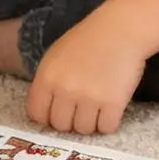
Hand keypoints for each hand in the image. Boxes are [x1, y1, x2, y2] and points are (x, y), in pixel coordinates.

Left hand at [27, 13, 146, 134]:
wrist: (121, 29)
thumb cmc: (88, 40)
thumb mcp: (56, 56)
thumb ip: (47, 82)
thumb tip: (45, 110)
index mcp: (47, 77)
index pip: (37, 114)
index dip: (47, 117)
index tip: (59, 112)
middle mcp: (65, 90)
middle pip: (60, 126)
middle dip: (70, 120)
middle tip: (81, 109)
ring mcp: (89, 98)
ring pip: (83, 130)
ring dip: (90, 122)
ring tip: (98, 106)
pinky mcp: (113, 103)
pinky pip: (106, 128)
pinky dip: (109, 122)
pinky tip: (111, 108)